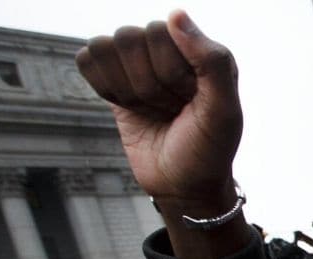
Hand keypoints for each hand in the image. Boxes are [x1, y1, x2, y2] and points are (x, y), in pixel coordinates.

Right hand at [76, 12, 245, 258]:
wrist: (184, 186)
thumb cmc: (209, 150)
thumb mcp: (224, 112)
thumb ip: (212, 61)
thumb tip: (176, 14)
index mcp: (201, 49)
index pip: (161, 33)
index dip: (169, 73)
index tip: (188, 101)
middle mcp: (170, 49)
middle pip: (129, 38)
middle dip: (147, 84)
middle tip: (169, 109)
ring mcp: (140, 63)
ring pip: (106, 46)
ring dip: (126, 88)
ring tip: (152, 108)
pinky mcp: (115, 80)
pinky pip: (88, 61)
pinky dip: (104, 87)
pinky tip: (128, 106)